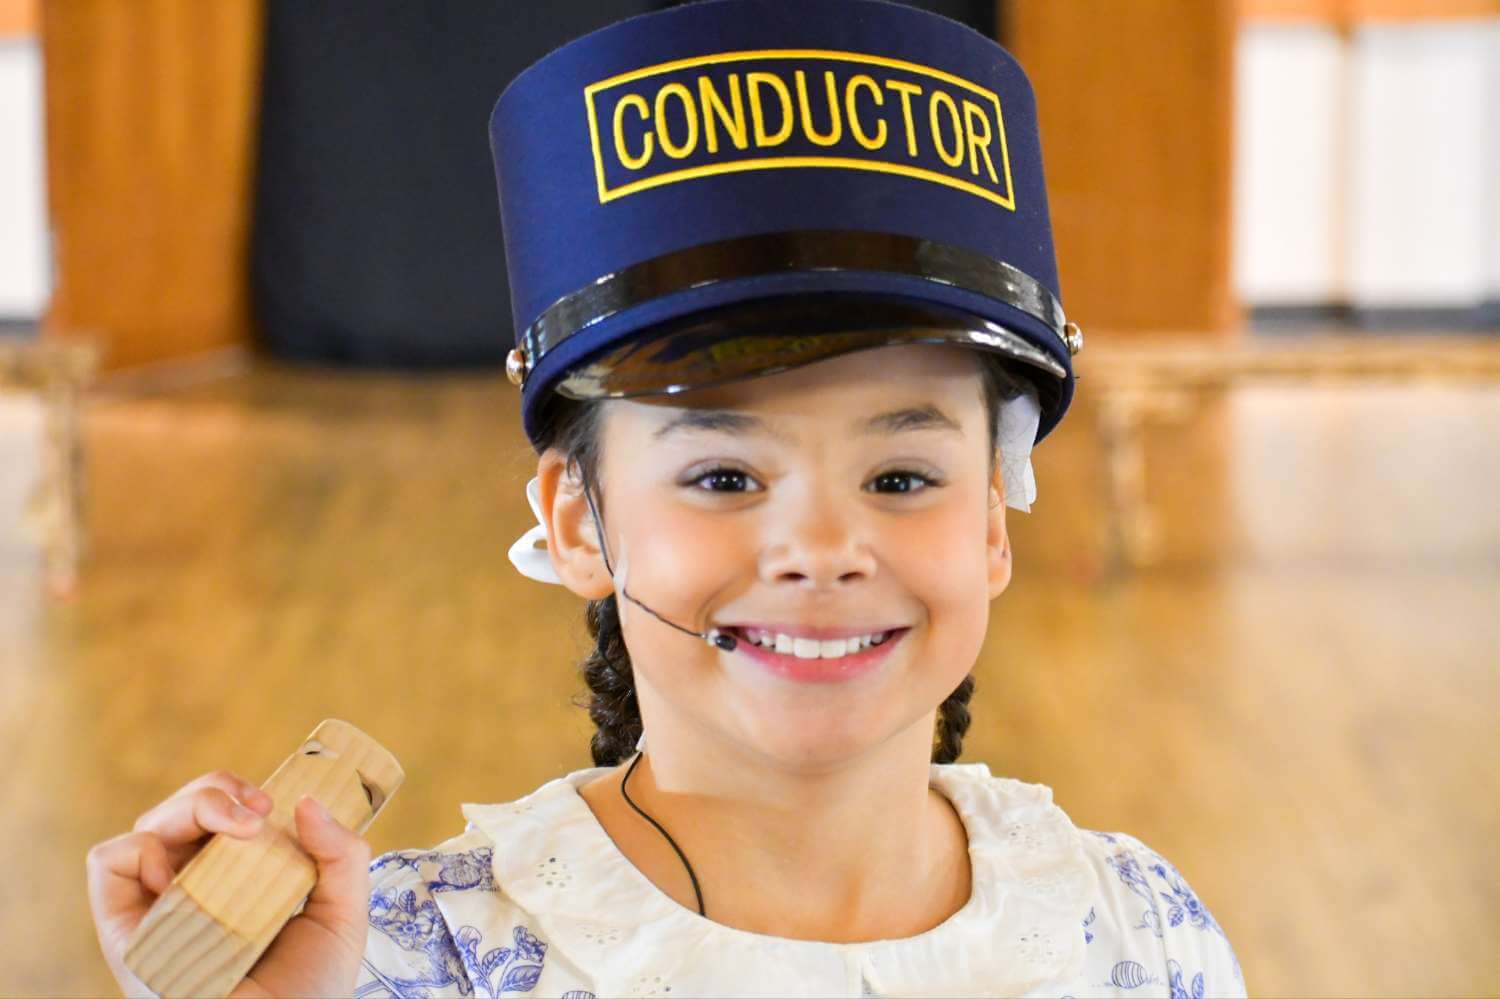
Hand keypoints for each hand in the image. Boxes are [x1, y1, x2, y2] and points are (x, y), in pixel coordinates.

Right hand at [85, 770, 371, 997]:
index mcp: (234, 882)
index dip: (235, 793)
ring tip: (237, 831)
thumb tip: (306, 801)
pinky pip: (108, 864)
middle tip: (257, 811)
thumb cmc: (309, 990)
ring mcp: (156, 910)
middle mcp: (190, 893)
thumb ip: (342, 856)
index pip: (218, 816)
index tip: (270, 803)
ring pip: (147, 827)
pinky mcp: (125, 932)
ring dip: (189, 808)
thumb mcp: (342, 915)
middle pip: (179, 811)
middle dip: (215, 791)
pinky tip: (182, 874)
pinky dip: (139, 849)